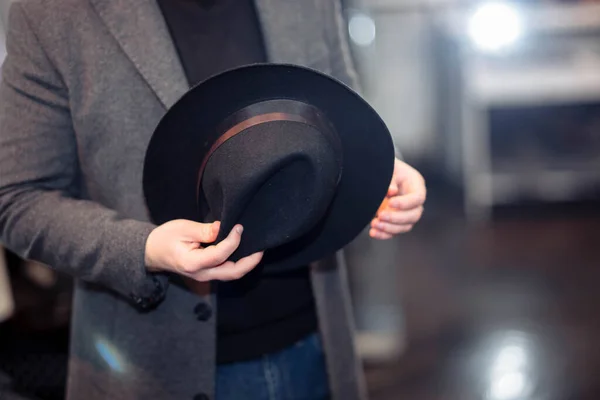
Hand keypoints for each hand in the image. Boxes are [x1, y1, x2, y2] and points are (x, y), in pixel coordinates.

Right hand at [145, 220, 262, 280]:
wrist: (152, 252)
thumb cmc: (165, 238)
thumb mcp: (182, 228)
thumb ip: (204, 231)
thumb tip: (223, 228)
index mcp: (192, 263)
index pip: (219, 255)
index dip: (233, 241)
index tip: (239, 227)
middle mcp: (201, 274)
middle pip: (232, 273)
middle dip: (250, 261)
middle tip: (261, 246)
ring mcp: (205, 276)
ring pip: (232, 274)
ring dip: (247, 263)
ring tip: (257, 248)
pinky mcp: (208, 273)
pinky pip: (227, 271)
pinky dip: (239, 263)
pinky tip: (245, 251)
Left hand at [370, 158, 425, 238]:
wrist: (380, 172)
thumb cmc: (386, 167)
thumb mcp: (388, 168)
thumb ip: (390, 179)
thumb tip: (391, 192)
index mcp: (416, 184)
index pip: (418, 198)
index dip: (405, 203)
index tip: (390, 202)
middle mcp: (414, 201)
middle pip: (414, 215)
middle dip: (397, 218)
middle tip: (380, 215)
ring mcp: (407, 212)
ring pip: (406, 226)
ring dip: (390, 228)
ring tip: (374, 224)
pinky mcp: (397, 221)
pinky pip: (395, 232)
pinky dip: (384, 234)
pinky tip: (373, 232)